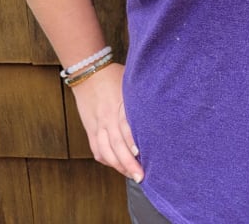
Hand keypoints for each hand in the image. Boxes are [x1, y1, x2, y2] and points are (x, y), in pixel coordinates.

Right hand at [70, 63, 143, 182]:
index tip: (141, 153)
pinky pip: (96, 149)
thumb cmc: (114, 75)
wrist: (87, 72)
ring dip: (118, 166)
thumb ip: (141, 97)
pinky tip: (116, 166)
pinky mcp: (90, 129)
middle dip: (128, 163)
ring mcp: (97, 125)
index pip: (126, 127)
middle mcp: (107, 118)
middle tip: (141, 176)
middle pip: (116, 144)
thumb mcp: (130, 82)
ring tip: (131, 175)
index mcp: (119, 105)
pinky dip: (106, 159)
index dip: (133, 141)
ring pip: (105, 151)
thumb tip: (160, 104)